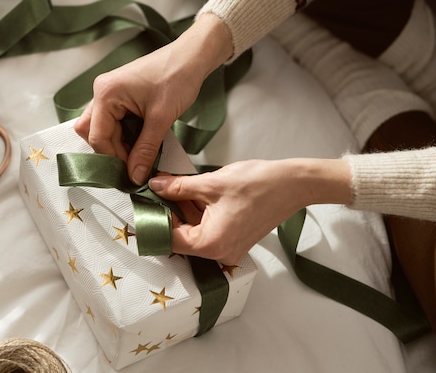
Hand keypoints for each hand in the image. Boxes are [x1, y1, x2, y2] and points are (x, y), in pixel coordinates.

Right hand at [75, 13, 233, 184]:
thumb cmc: (177, 77)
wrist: (191, 57)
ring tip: (140, 154)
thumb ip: (145, 150)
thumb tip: (135, 175)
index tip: (132, 173)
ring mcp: (109, 92)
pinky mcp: (119, 95)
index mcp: (106, 93)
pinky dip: (124, 135)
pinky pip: (113, 121)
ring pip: (102, 128)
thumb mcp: (161, 119)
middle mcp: (102, 91)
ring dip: (118, 144)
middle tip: (133, 164)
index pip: (98, 137)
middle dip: (111, 151)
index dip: (114, 159)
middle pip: (92, 133)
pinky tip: (142, 142)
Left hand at [148, 158, 351, 264]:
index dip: (154, 221)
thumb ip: (179, 187)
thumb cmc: (258, 184)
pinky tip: (190, 195)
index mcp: (211, 244)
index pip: (170, 239)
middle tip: (153, 193)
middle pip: (181, 238)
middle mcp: (219, 253)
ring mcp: (229, 248)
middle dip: (167, 215)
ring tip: (169, 190)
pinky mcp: (235, 240)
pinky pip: (207, 231)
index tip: (142, 205)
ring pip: (194, 234)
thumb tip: (155, 186)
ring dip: (182, 214)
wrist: (293, 184)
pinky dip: (198, 215)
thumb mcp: (211, 183)